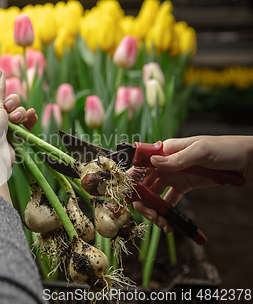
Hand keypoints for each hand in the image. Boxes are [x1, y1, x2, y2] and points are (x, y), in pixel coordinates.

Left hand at [0, 68, 37, 203]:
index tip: (0, 95)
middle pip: (6, 100)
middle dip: (11, 103)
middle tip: (7, 109)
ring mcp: (0, 127)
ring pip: (16, 111)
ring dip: (20, 113)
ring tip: (17, 119)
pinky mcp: (11, 137)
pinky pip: (23, 124)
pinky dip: (28, 120)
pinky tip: (32, 116)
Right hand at [131, 135, 252, 231]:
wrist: (247, 160)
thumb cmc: (225, 148)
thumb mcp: (201, 151)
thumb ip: (177, 158)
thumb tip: (153, 161)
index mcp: (166, 150)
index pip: (141, 164)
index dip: (132, 180)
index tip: (130, 196)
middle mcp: (166, 163)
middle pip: (145, 183)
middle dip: (142, 200)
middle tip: (148, 214)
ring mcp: (174, 175)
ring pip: (155, 194)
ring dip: (153, 208)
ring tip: (159, 222)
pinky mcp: (184, 186)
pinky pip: (170, 201)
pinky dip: (167, 212)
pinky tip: (167, 223)